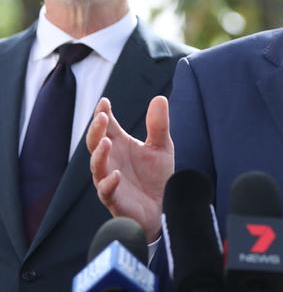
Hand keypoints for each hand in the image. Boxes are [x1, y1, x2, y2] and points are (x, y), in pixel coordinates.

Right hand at [86, 96, 173, 241]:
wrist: (164, 206)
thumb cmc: (157, 176)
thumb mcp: (162, 147)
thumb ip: (159, 125)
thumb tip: (159, 98)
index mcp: (120, 145)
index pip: (106, 126)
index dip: (102, 114)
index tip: (104, 102)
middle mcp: (111, 160)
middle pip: (95, 143)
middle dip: (96, 130)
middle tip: (102, 117)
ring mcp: (109, 180)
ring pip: (96, 166)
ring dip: (99, 154)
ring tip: (106, 142)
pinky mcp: (114, 199)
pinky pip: (106, 191)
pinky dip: (109, 182)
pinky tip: (116, 175)